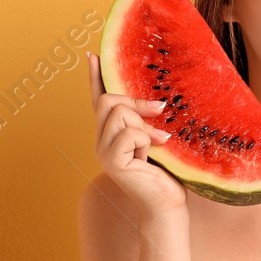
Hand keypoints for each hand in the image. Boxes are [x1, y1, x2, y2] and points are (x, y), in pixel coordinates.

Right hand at [87, 52, 187, 216]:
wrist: (168, 205)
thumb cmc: (167, 174)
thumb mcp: (156, 139)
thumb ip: (148, 121)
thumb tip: (157, 101)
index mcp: (110, 135)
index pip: (98, 101)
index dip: (95, 78)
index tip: (92, 55)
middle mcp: (101, 142)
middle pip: (108, 100)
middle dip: (136, 101)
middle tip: (160, 110)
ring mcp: (103, 152)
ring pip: (119, 113)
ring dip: (144, 123)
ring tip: (159, 142)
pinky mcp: (112, 161)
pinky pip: (129, 132)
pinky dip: (147, 138)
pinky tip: (157, 151)